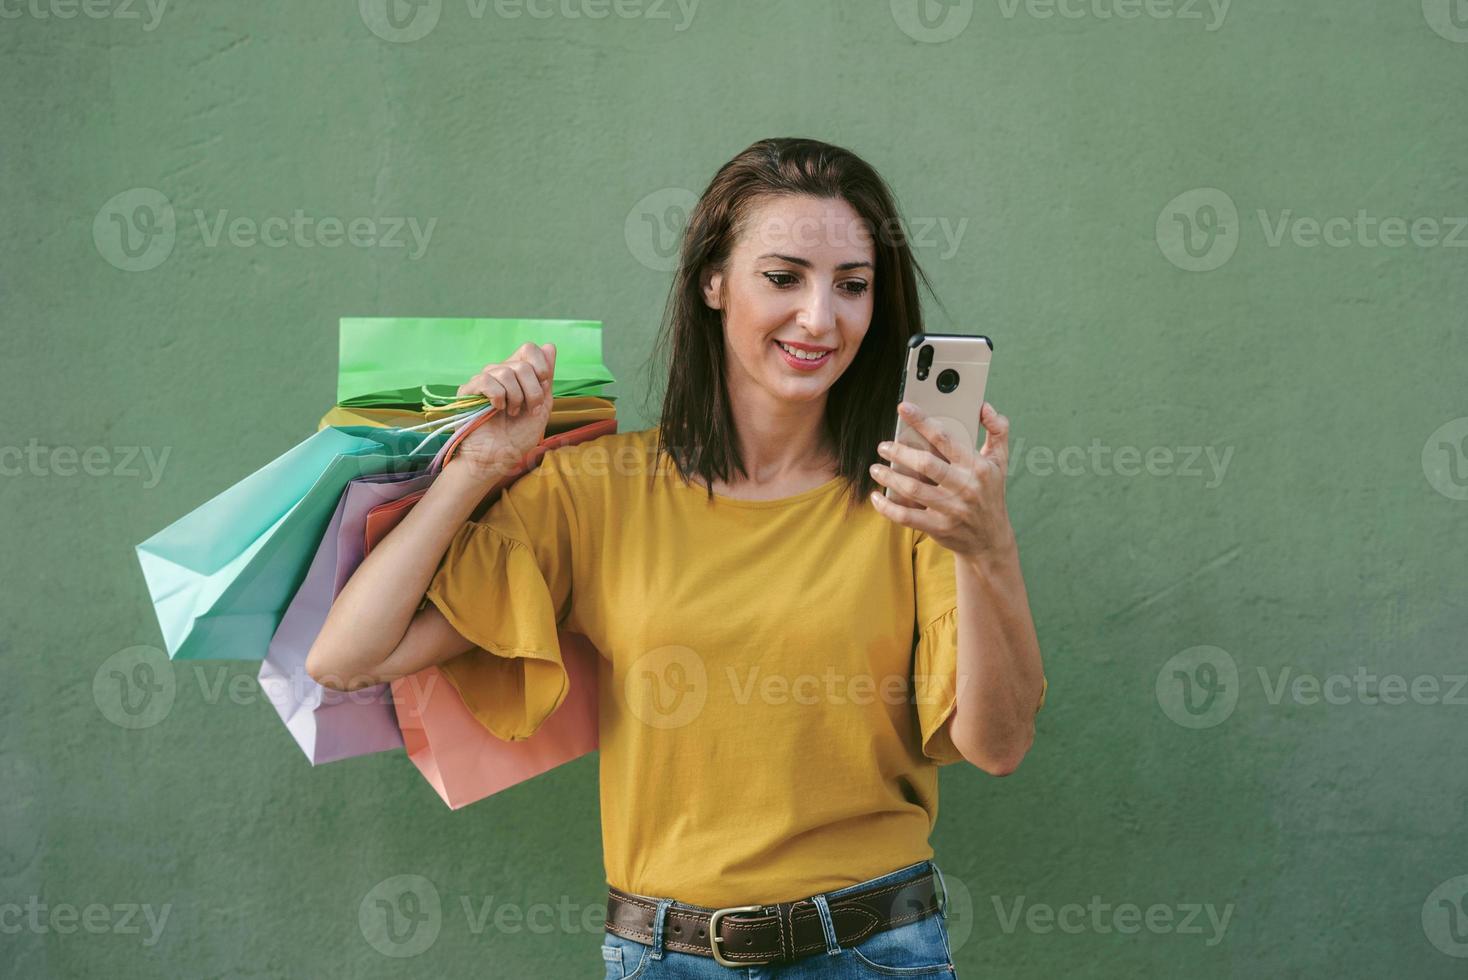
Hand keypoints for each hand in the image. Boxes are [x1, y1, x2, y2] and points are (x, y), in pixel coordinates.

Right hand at [449, 342, 555, 481]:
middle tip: (528, 409)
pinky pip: (487, 380)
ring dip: (515, 397)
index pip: (529, 349)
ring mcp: (484, 381)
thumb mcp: (541, 406)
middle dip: (532, 391)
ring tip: (511, 413)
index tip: (544, 386)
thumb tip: (550, 345)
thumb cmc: (518, 437)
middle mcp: (500, 373)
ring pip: (506, 372)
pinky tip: (496, 410)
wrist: (498, 458)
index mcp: (518, 375)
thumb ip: (545, 377)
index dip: (541, 365)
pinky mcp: (468, 391)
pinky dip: (498, 397)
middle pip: (522, 363)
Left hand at [868, 400, 1016, 559]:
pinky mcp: (939, 528)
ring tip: (875, 468)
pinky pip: (906, 517)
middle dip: (899, 452)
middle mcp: (965, 487)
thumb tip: (984, 407)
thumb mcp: (1000, 462)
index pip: (945, 439)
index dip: (922, 421)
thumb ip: (997, 430)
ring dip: (889, 477)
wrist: (990, 539)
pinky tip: (877, 497)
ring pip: (913, 489)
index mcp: (977, 467)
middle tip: (883, 446)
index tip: (903, 408)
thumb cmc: (990, 493)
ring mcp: (951, 509)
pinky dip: (887, 507)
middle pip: (926, 464)